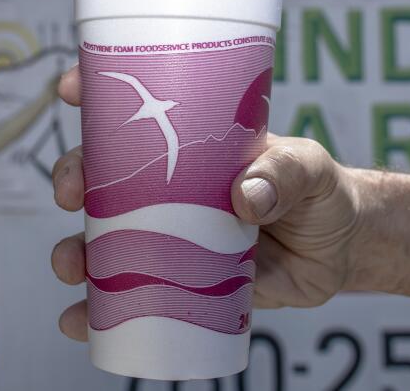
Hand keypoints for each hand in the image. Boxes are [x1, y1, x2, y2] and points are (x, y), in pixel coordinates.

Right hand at [49, 66, 364, 341]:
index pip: (134, 107)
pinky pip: (127, 297)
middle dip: (71, 179)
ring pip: (101, 240)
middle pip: (100, 175)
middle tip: (70, 193)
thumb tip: (245, 197)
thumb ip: (283, 173)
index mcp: (189, 143)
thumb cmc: (319, 191)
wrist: (341, 253)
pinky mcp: (178, 284)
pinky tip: (77, 321)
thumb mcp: (308, 167)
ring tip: (69, 265)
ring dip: (73, 251)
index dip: (94, 92)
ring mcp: (167, 235)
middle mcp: (167, 186)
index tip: (69, 89)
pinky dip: (95, 311)